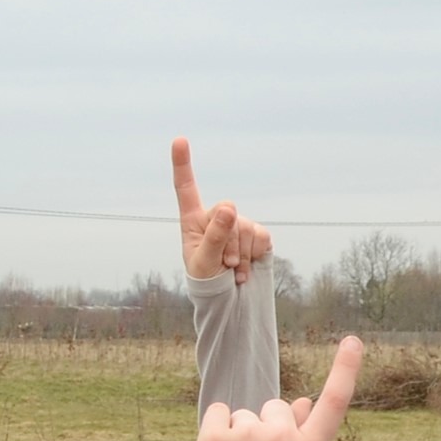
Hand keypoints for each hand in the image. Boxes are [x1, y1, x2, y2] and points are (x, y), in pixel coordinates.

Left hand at [171, 138, 272, 285]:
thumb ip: (215, 236)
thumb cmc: (208, 280)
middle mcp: (215, 217)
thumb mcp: (205, 262)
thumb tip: (229, 208)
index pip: (186, 188)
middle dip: (227, 241)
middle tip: (223, 264)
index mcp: (193, 221)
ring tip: (232, 270)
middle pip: (227, 211)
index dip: (182, 164)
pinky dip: (254, 256)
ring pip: (245, 227)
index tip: (179, 140)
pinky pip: (261, 236)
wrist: (230, 300)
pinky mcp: (258, 233)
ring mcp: (238, 223)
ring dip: (240, 255)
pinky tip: (246, 269)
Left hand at [183, 341, 363, 440]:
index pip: (334, 404)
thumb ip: (299, 439)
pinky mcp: (213, 436)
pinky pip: (219, 412)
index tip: (353, 341)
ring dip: (240, 433)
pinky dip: (217, 428)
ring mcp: (248, 434)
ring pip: (245, 414)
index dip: (345, 370)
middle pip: (276, 407)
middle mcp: (283, 438)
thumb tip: (299, 401)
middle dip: (268, 426)